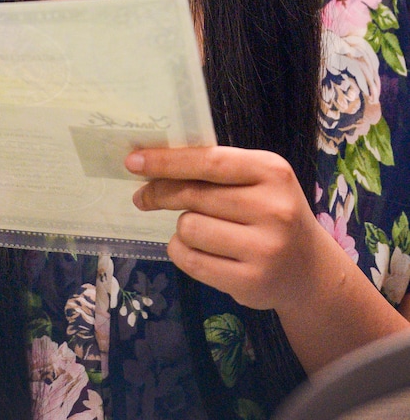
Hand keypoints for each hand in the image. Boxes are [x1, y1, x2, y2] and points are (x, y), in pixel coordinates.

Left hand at [126, 145, 323, 313]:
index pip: (209, 161)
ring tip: (199, 230)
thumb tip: (151, 165)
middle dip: (159, 193)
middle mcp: (273, 208)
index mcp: (272, 171)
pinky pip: (191, 260)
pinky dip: (182, 252)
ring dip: (182, 228)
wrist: (310, 270)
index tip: (133, 161)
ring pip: (189, 228)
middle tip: (143, 196)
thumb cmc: (271, 213)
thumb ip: (215, 170)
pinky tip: (196, 250)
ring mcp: (265, 248)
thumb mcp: (257, 181)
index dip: (167, 161)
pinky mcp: (252, 282)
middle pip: (193, 195)